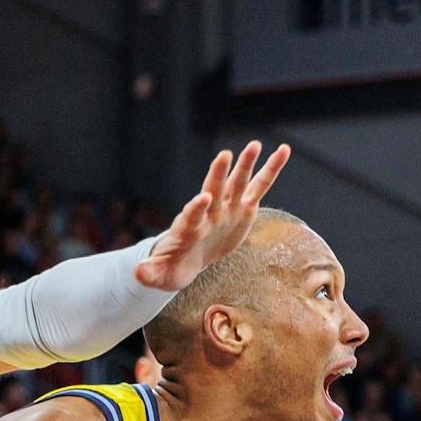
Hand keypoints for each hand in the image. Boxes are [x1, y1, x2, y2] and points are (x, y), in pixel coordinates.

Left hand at [133, 141, 291, 292]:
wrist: (187, 260)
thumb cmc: (172, 268)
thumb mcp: (159, 275)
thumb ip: (149, 273)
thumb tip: (137, 274)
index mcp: (187, 229)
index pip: (191, 217)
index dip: (195, 209)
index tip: (202, 199)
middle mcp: (207, 214)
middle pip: (212, 192)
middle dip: (217, 176)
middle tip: (224, 155)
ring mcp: (225, 209)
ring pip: (236, 184)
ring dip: (245, 165)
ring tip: (255, 145)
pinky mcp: (242, 209)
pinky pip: (259, 187)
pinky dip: (270, 170)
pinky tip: (283, 151)